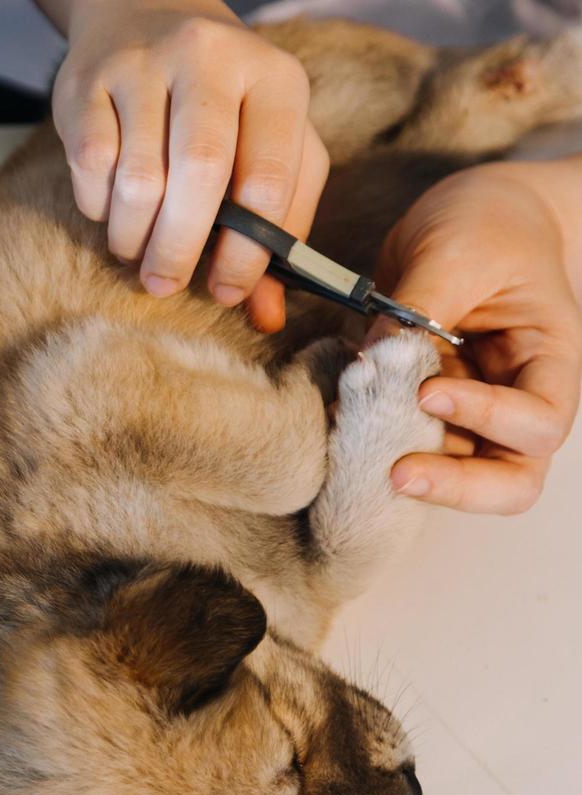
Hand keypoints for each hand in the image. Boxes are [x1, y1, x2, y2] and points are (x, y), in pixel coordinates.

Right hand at [49, 0, 328, 328]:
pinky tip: (109, 210)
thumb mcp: (267, 145)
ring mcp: (144, 65)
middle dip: (180, 248)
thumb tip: (266, 314)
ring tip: (136, 251)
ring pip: (137, 177)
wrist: (147, 12)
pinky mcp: (88, 80)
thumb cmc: (222, 101)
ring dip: (133, 235)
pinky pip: (89, 166)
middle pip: (199, 174)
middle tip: (166, 284)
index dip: (247, 252)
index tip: (225, 291)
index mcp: (275, 79)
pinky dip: (98, 207)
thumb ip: (277, 228)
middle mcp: (211, 60)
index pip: (269, 179)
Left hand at [376, 162, 581, 513]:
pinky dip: (374, 442)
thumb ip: (419, 305)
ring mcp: (470, 410)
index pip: (538, 421)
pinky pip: (404, 442)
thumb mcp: (457, 249)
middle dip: (457, 486)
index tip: (428, 392)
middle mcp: (516, 399)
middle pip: (511, 481)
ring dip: (406, 466)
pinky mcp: (424, 407)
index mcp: (549, 360)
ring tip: (353, 441)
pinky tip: (341, 420)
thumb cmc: (489, 224)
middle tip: (397, 473)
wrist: (481, 212)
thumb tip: (373, 358)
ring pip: (454, 474)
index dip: (487, 418)